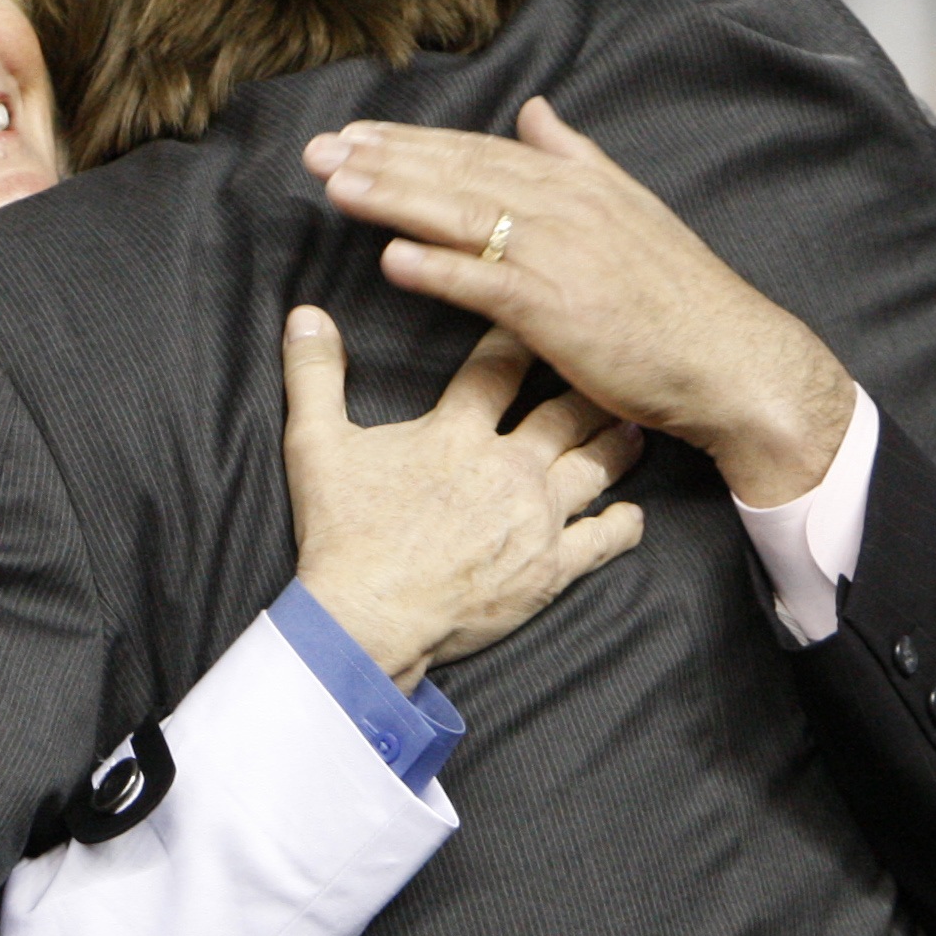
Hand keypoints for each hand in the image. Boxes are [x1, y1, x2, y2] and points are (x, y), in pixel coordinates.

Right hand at [281, 308, 642, 690]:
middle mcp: (509, 469)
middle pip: (564, 413)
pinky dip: (622, 525)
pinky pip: (602, 541)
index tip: (538, 318)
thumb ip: (314, 375)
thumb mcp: (316, 445)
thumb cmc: (342, 533)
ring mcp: (535, 520)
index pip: (500, 367)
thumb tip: (305, 316)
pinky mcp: (549, 570)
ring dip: (615, 445)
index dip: (519, 337)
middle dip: (588, 388)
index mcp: (458, 433)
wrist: (367, 619)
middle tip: (608, 371)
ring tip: (630, 427)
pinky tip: (630, 514)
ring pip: (595, 468)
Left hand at [303, 98, 855, 506]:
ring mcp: (560, 255)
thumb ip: (576, 158)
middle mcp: (563, 206)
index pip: (476, 152)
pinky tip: (391, 259)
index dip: (411, 141)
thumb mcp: (628, 208)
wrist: (730, 357)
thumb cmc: (676, 296)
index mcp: (573, 183)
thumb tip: (535, 113)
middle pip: (456, 174)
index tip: (354, 133)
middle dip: (382, 159)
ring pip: (462, 217)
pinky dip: (440, 270)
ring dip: (393, 198)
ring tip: (336, 185)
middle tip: (317, 150)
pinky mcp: (560, 309)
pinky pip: (488, 284)